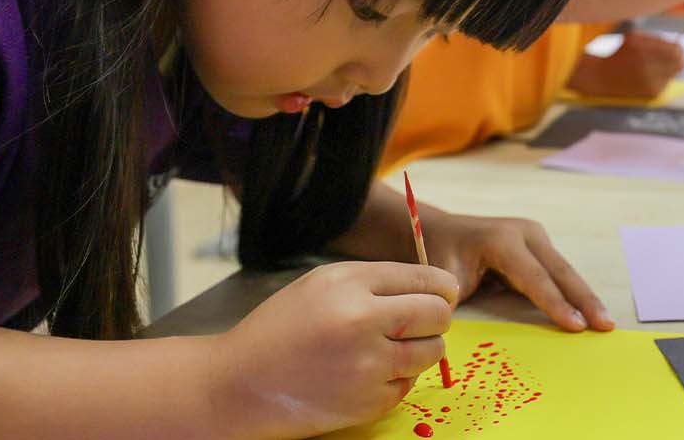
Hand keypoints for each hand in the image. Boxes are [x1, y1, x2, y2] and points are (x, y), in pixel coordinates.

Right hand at [212, 261, 457, 437]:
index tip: (444, 293)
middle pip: (438, 315)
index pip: (426, 280)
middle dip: (437, 317)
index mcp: (349, 285)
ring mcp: (367, 367)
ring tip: (391, 347)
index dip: (442, 288)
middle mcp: (362, 322)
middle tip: (423, 321)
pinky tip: (368, 372)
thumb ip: (374, 280)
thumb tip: (431, 287)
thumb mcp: (320, 284)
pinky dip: (397, 378)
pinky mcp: (369, 403)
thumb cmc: (280, 329)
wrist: (240, 384)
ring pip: (432, 352)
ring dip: (422, 349)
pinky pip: (408, 385)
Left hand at [418, 209, 612, 334]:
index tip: (576, 326)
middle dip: (584, 300)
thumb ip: (454, 302)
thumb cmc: (441, 255)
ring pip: (565, 271)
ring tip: (605, 322)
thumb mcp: (443, 277)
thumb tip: (457, 333)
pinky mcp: (539, 246)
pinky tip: (590, 311)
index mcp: (502, 241)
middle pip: (560, 271)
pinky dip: (574, 292)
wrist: (440, 230)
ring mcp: (535, 238)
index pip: (534, 278)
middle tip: (606, 324)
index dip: (555, 304)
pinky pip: (558, 272)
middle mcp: (525, 234)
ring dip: (585, 297)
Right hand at [565, 31, 683, 99]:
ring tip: (654, 65)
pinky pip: (667, 81)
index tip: (676, 46)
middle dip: (679, 57)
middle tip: (675, 54)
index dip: (678, 48)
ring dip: (669, 67)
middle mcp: (649, 69)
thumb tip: (678, 42)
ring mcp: (652, 83)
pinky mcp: (652, 94)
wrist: (603, 78)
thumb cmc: (621, 53)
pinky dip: (662, 76)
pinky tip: (648, 75)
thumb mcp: (635, 38)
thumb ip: (656, 39)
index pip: (675, 51)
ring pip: (674, 72)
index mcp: (643, 52)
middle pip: (680, 63)